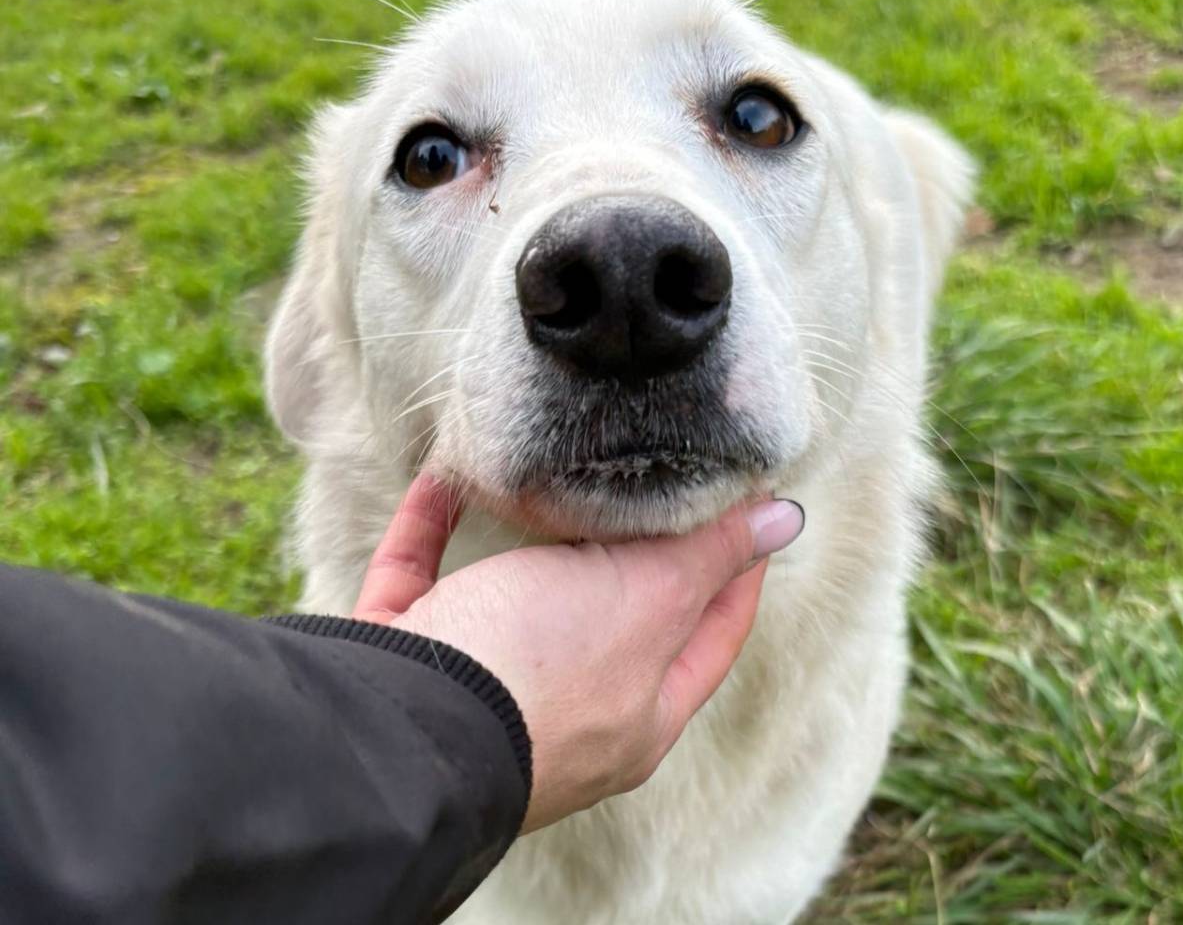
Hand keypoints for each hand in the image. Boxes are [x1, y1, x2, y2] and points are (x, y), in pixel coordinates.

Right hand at [352, 476, 803, 832]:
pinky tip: (450, 471)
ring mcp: (476, 685)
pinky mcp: (402, 654)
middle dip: (624, 541)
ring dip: (521, 529)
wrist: (390, 728)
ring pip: (509, 592)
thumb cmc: (538, 671)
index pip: (712, 628)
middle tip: (650, 464)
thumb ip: (710, 557)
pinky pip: (422, 576)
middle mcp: (562, 708)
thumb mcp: (646, 601)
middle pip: (610, 610)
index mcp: (637, 713)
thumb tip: (784, 521)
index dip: (737, 564)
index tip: (749, 498)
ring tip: (550, 461)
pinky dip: (433, 523)